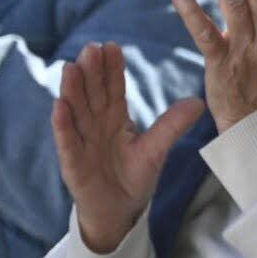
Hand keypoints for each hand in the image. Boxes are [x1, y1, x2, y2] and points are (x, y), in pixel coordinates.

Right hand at [53, 42, 204, 253]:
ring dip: (73, 91)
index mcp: (116, 118)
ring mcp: (83, 142)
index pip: (113, 89)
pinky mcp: (73, 163)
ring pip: (76, 112)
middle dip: (91, 72)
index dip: (112, 69)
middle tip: (91, 47)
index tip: (112, 46)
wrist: (120, 212)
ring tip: (71, 68)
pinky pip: (67, 141)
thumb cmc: (134, 177)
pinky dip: (62, 125)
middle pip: (93, 94)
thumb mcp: (156, 149)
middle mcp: (96, 125)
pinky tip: (59, 106)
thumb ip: (172, 125)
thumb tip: (198, 102)